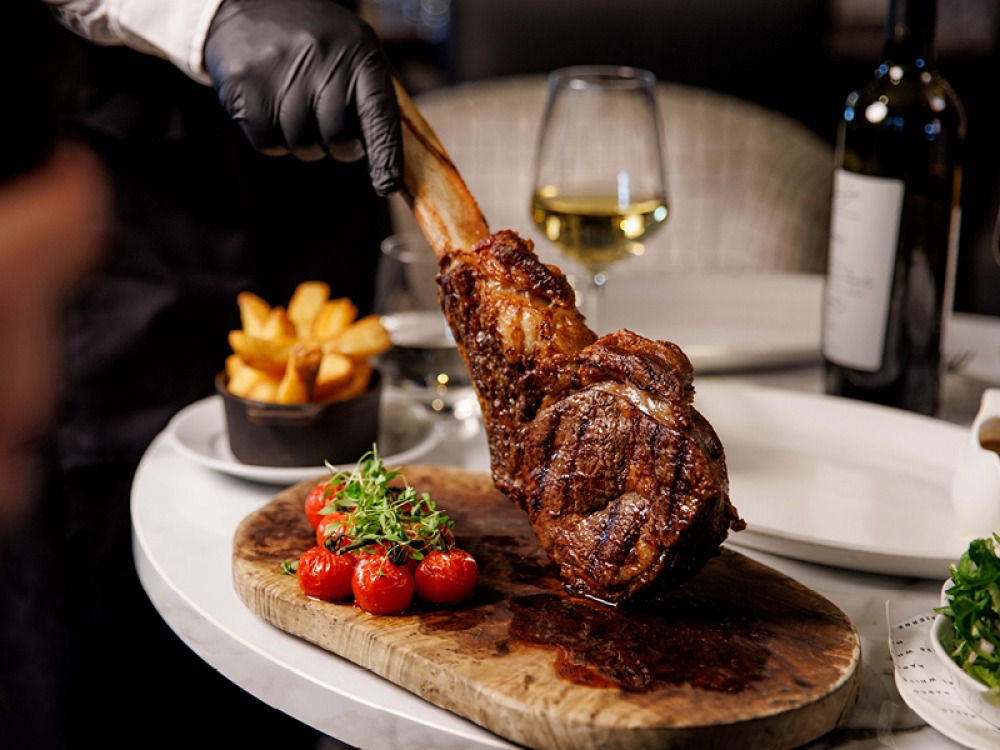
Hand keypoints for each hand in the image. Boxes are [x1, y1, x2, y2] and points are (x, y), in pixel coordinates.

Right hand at [204, 0, 401, 194]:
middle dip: (337, 146)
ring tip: (296, 108)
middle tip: (330, 129)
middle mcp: (321, 57)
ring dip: (303, 142)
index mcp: (358, 52)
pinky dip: (273, 139)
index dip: (384, 154)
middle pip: (337, 138)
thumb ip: (375, 100)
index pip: (378, 113)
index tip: (386, 185)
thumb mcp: (356, 54)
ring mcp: (279, 69)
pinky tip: (272, 108)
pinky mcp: (243, 84)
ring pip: (301, 145)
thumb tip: (392, 164)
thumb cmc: (318, 44)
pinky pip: (267, 143)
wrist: (251, 5)